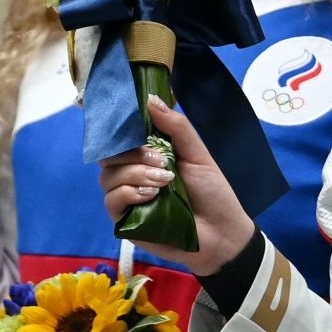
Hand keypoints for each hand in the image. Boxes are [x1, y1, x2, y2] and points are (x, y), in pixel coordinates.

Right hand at [99, 97, 257, 275]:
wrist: (223, 233)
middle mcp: (133, 176)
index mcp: (149, 157)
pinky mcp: (125, 223)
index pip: (121, 139)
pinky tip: (152, 196)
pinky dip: (130, 194)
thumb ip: (176, 127)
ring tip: (164, 181)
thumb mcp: (198, 154)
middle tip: (161, 160)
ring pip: (108, 178)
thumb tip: (150, 98)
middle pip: (109, 157)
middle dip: (132, 154)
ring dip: (136, 174)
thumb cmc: (213, 192)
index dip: (122, 130)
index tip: (134, 125)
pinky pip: (111, 202)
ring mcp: (128, 200)